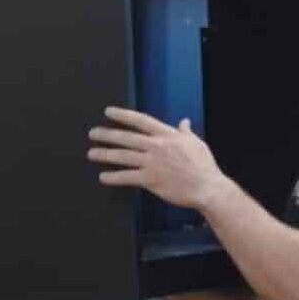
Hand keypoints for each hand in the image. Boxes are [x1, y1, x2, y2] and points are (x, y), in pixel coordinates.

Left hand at [88, 107, 232, 210]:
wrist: (206, 187)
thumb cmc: (203, 165)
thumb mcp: (196, 143)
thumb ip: (185, 132)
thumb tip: (183, 122)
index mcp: (167, 135)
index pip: (141, 121)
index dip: (123, 115)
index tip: (109, 112)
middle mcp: (156, 146)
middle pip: (126, 138)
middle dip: (107, 135)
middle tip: (93, 133)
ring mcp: (152, 163)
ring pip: (123, 156)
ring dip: (105, 154)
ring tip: (92, 153)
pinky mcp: (150, 180)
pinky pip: (127, 177)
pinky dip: (114, 177)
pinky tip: (104, 177)